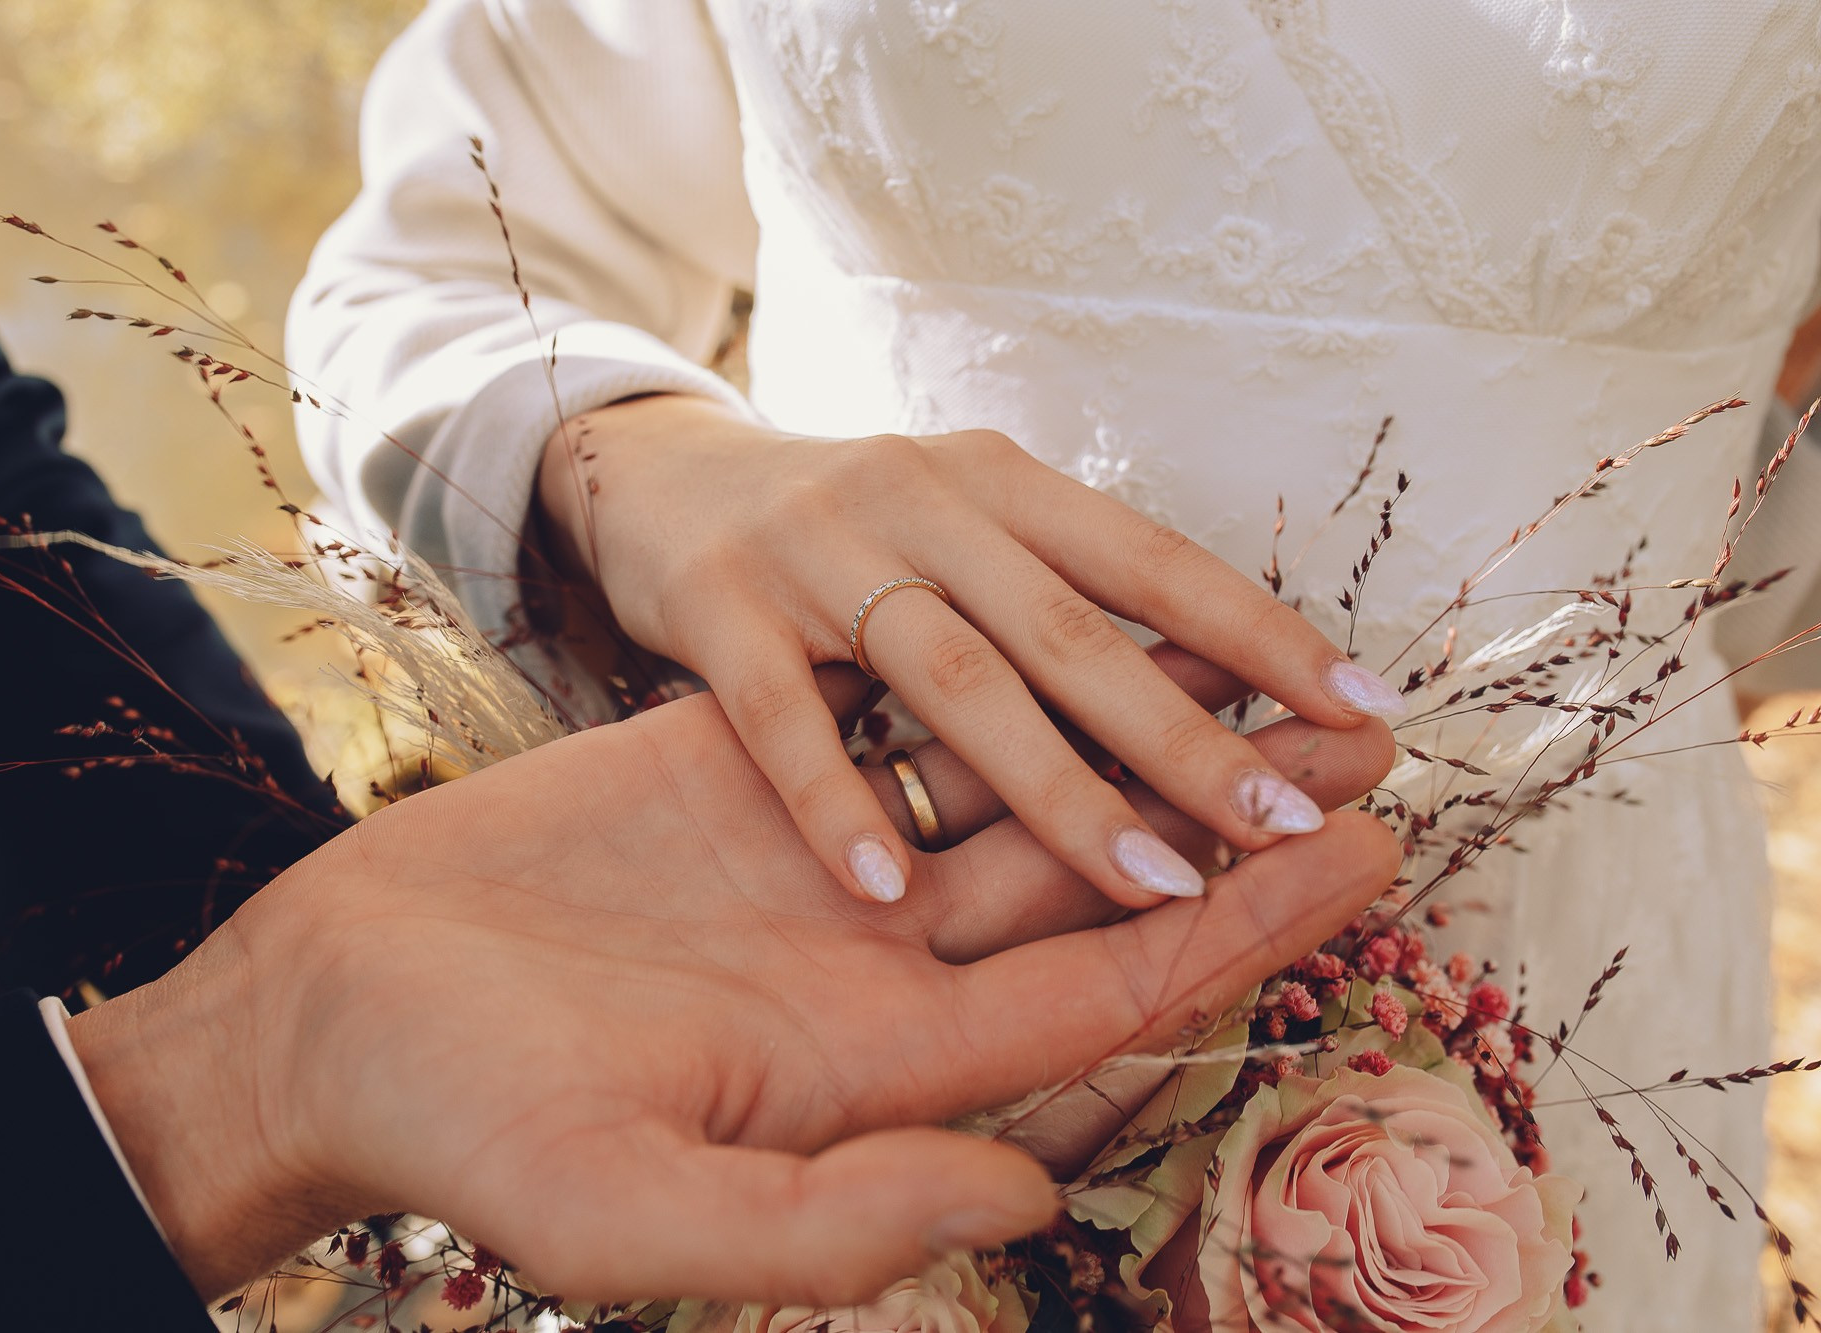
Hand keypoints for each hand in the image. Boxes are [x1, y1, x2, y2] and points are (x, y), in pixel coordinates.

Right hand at [68, 662, 1398, 1305]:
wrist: (332, 1017)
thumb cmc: (463, 1129)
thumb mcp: (635, 1212)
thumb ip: (832, 1221)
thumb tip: (1029, 1184)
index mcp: (876, 1065)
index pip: (1102, 987)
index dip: (1238, 928)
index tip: (1363, 861)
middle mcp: (870, 962)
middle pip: (1085, 867)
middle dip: (1221, 801)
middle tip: (1361, 738)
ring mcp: (808, 862)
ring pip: (1001, 766)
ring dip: (1120, 709)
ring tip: (1243, 652)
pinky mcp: (732, 772)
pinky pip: (877, 711)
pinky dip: (965, 660)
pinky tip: (1044, 603)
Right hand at [536, 394, 1406, 906]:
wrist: (661, 468)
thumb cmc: (847, 526)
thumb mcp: (961, 521)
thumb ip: (1060, 593)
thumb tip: (1221, 686)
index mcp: (1003, 485)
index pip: (1154, 562)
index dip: (1262, 635)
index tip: (1369, 711)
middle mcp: (922, 503)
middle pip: (1072, 632)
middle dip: (1189, 736)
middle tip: (1292, 823)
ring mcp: (816, 555)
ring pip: (954, 679)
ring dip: (1058, 788)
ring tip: (1153, 885)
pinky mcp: (715, 611)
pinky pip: (781, 718)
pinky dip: (832, 801)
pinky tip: (886, 890)